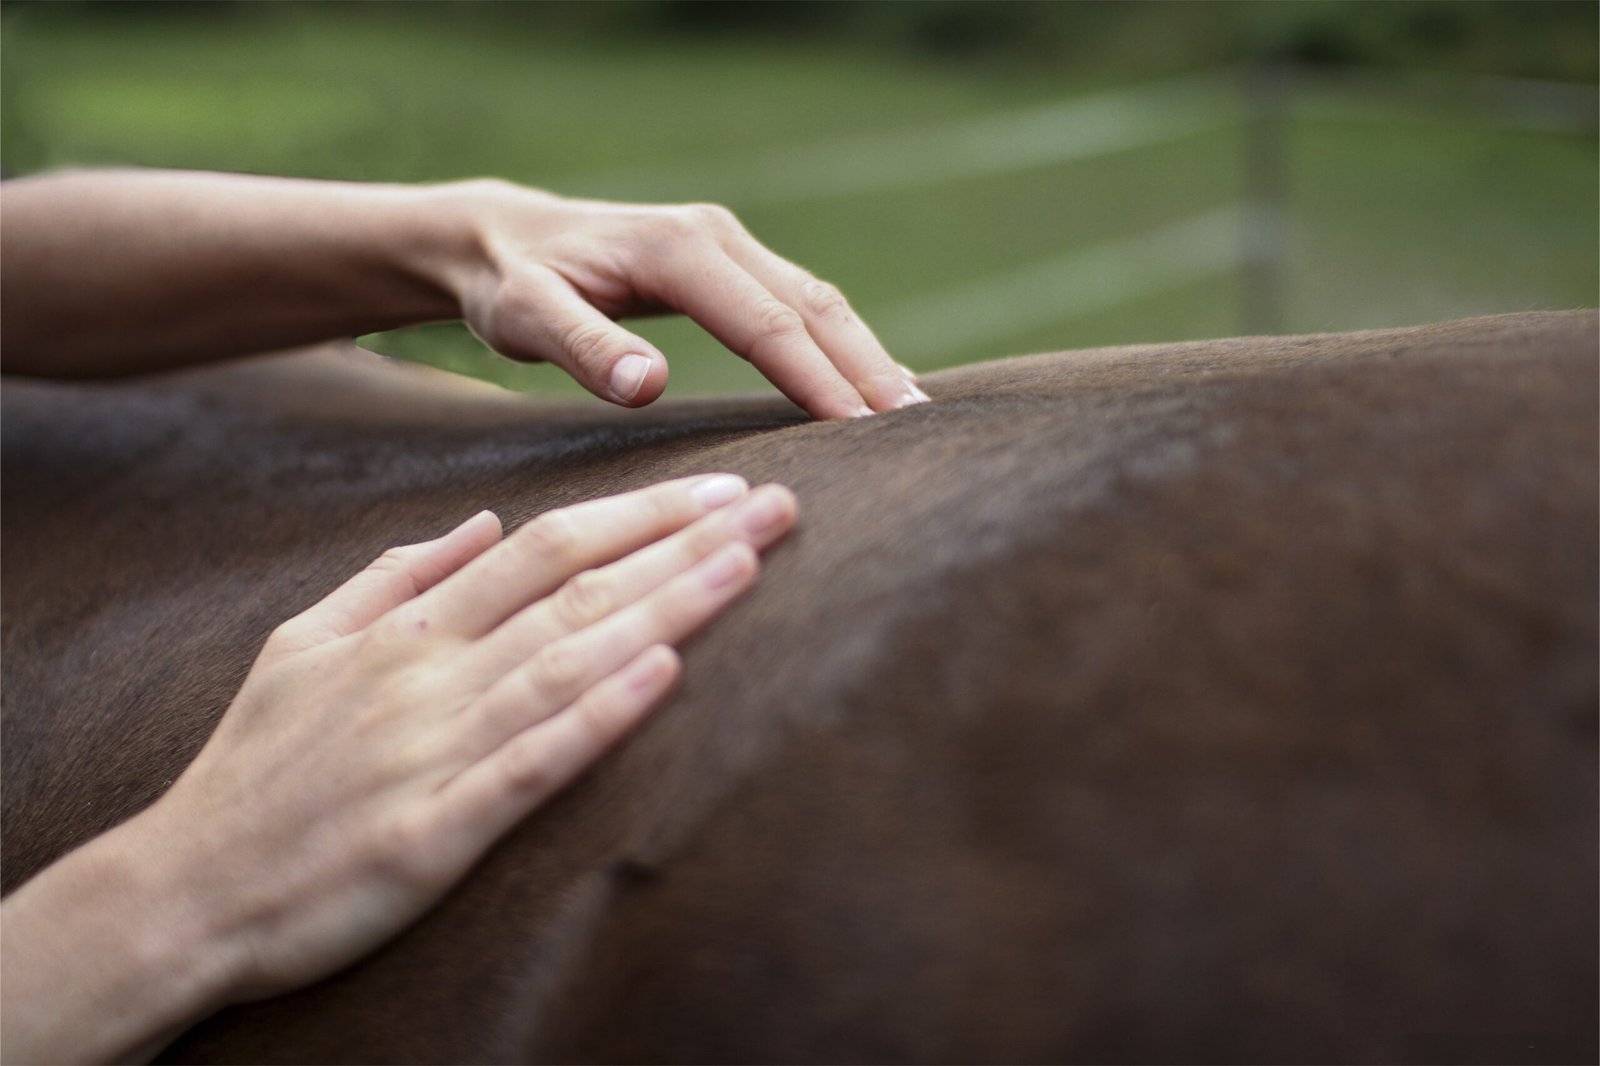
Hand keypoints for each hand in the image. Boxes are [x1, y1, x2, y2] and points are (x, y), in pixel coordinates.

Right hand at [0, 474, 796, 1063]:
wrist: (181, 891)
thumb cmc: (254, 768)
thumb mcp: (302, 642)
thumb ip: (395, 575)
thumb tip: (478, 519)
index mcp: (410, 631)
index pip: (547, 546)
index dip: (640, 513)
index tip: (720, 488)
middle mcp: (431, 676)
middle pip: (578, 589)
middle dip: (685, 543)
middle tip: (779, 506)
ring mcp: (434, 751)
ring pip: (569, 660)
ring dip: (666, 608)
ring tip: (748, 565)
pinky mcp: (434, 832)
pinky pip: (531, 764)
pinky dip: (598, 716)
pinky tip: (663, 674)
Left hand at [446, 182, 929, 418]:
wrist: (499, 236)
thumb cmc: (510, 284)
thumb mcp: (523, 316)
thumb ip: (582, 348)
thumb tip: (647, 383)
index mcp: (679, 250)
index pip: (768, 323)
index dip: (819, 378)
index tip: (863, 431)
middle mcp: (716, 236)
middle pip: (814, 306)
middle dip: (870, 366)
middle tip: (919, 429)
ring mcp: (729, 245)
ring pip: (819, 300)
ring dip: (868, 354)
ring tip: (915, 412)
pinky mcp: (731, 263)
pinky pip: (802, 303)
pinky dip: (843, 342)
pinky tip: (869, 382)